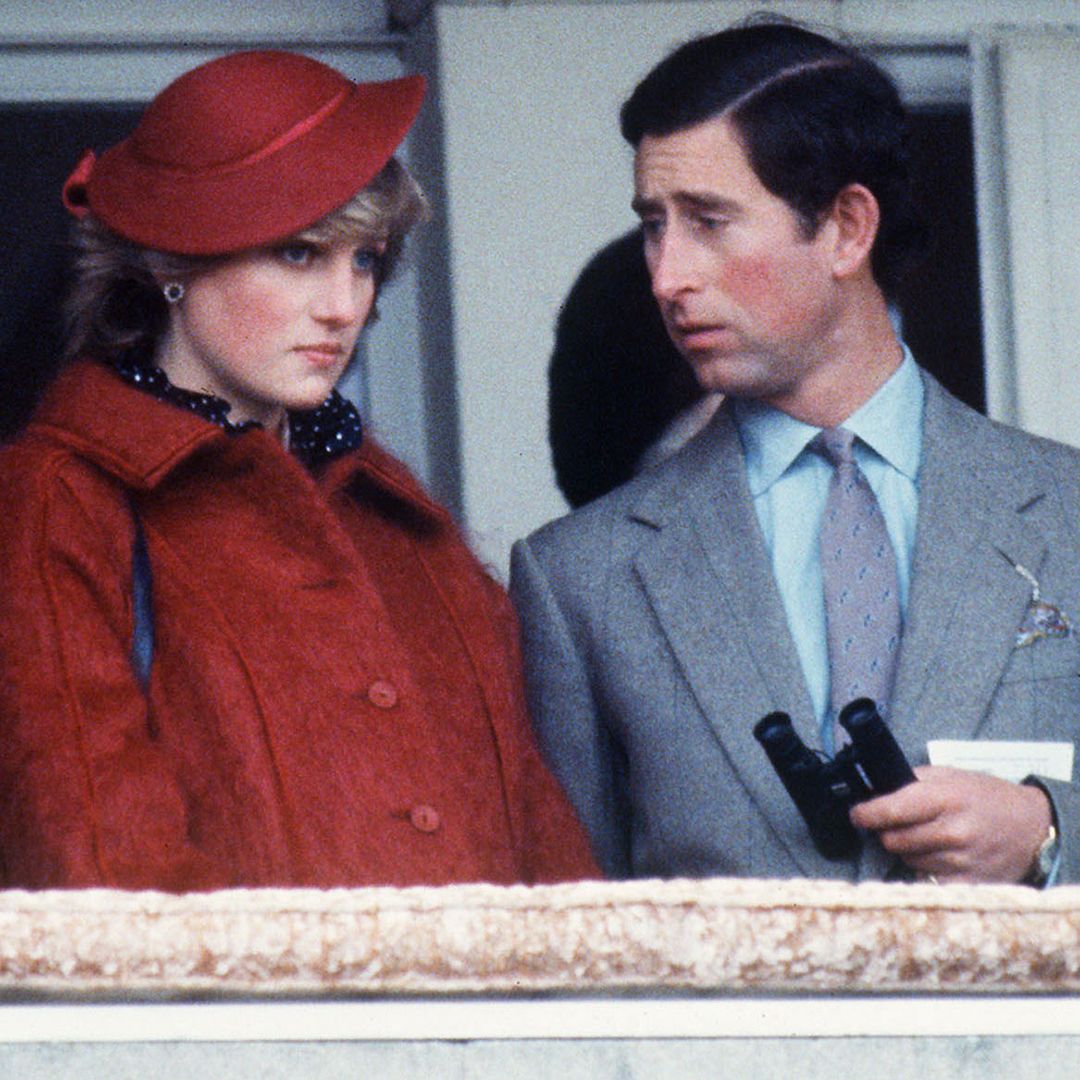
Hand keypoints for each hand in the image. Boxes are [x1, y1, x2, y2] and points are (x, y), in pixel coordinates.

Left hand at [849, 766, 1051, 883]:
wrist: (1031, 827)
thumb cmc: (986, 797)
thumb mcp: (949, 776)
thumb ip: (911, 782)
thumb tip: (874, 790)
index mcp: (944, 799)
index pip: (890, 811)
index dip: (866, 814)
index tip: (857, 815)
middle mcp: (952, 831)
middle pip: (892, 840)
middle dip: (887, 831)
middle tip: (898, 824)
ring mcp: (960, 860)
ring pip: (907, 860)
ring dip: (908, 850)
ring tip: (928, 837)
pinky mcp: (967, 884)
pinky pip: (926, 880)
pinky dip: (926, 869)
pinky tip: (938, 857)